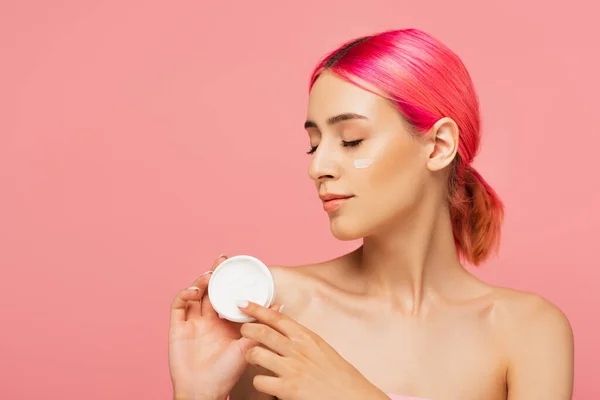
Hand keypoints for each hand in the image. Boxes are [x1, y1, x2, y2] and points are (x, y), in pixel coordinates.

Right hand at [168, 255, 282, 399]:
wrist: (204, 392)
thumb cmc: (226, 374)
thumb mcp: (248, 348)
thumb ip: (261, 327)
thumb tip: (279, 305)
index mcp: (225, 323)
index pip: (228, 296)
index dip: (231, 281)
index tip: (236, 266)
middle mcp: (209, 320)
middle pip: (211, 290)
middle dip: (216, 274)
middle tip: (222, 260)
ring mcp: (192, 322)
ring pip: (195, 294)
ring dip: (201, 281)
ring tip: (210, 276)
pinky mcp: (177, 327)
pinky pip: (178, 306)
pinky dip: (184, 294)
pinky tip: (194, 292)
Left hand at [237, 301, 389, 399]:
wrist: (353, 396)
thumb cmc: (340, 376)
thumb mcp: (322, 349)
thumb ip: (304, 340)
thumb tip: (287, 332)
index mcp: (307, 338)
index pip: (277, 318)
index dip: (257, 309)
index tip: (244, 303)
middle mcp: (298, 350)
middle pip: (262, 332)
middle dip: (247, 328)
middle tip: (242, 329)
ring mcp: (291, 368)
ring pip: (255, 353)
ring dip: (250, 355)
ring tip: (252, 357)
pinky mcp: (287, 389)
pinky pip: (260, 380)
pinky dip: (258, 381)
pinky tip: (264, 382)